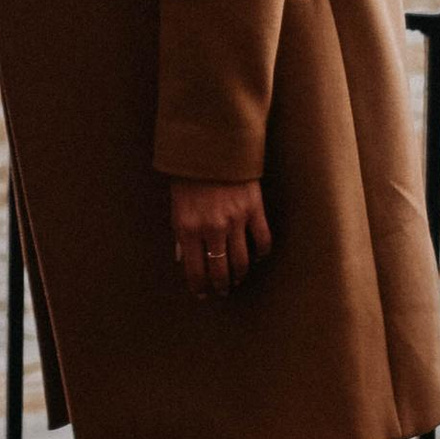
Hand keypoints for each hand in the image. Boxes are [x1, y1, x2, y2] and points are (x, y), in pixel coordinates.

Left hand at [168, 177, 270, 299]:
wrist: (211, 144)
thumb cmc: (189, 175)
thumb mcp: (176, 205)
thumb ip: (180, 234)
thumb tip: (183, 260)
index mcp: (188, 228)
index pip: (194, 270)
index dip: (199, 287)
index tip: (202, 294)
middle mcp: (212, 228)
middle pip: (220, 270)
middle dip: (221, 286)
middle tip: (223, 291)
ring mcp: (236, 220)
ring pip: (241, 261)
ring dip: (240, 275)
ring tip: (238, 279)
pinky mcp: (254, 209)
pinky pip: (263, 240)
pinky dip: (261, 253)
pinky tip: (257, 257)